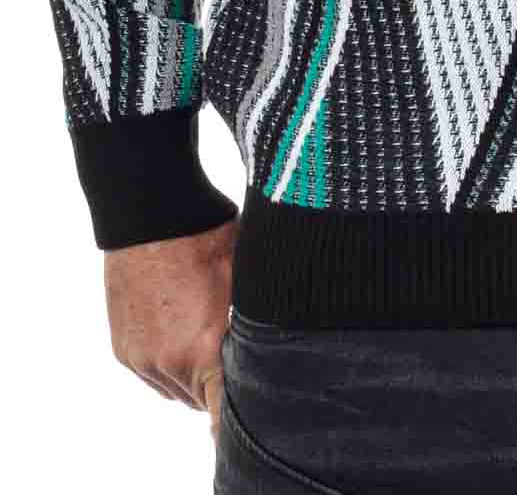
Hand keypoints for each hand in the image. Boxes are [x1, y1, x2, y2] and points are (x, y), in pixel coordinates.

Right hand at [104, 214, 237, 440]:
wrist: (150, 216)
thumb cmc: (204, 238)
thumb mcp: (243, 276)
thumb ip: (255, 320)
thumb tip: (280, 335)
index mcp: (201, 349)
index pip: (220, 407)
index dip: (237, 411)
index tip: (254, 406)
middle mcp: (167, 363)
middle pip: (200, 400)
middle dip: (219, 386)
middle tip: (238, 357)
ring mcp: (141, 358)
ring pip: (175, 391)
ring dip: (193, 378)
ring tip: (210, 343)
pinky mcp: (123, 349)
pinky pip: (151, 375)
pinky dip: (168, 366)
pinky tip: (183, 337)